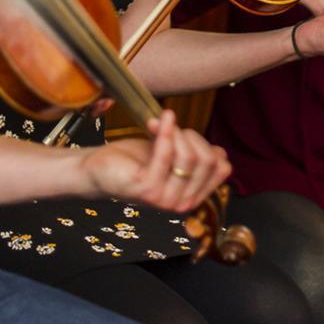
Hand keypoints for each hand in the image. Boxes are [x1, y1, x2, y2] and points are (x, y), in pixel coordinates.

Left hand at [79, 110, 230, 212]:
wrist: (101, 168)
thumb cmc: (138, 161)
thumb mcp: (177, 158)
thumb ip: (200, 159)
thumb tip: (220, 154)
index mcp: (193, 197)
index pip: (222, 167)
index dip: (208, 145)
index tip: (188, 136)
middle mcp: (182, 204)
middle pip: (208, 160)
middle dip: (192, 137)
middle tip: (172, 130)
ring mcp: (165, 199)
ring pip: (189, 156)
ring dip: (176, 133)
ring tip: (159, 125)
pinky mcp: (148, 189)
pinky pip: (166, 154)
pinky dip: (164, 132)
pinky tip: (158, 120)